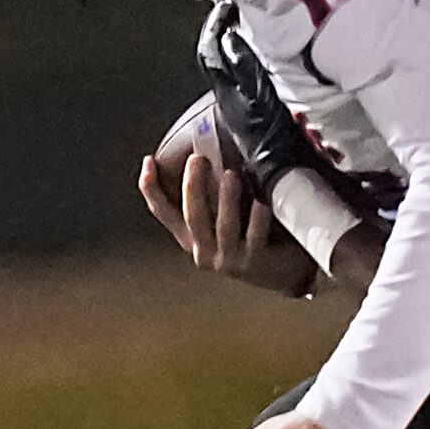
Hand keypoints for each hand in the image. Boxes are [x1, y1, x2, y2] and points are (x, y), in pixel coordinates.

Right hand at [138, 151, 312, 295]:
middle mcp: (203, 251)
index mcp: (191, 238)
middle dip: (193, 186)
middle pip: (192, 216)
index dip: (151, 188)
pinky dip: (258, 219)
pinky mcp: (253, 264)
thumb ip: (211, 197)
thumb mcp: (222, 218)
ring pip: (224, 226)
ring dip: (226, 199)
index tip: (149, 161)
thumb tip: (207, 153)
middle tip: (198, 159)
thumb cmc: (251, 239)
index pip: (163, 212)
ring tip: (230, 174)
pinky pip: (255, 237)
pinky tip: (262, 203)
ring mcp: (227, 259)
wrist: (280, 275)